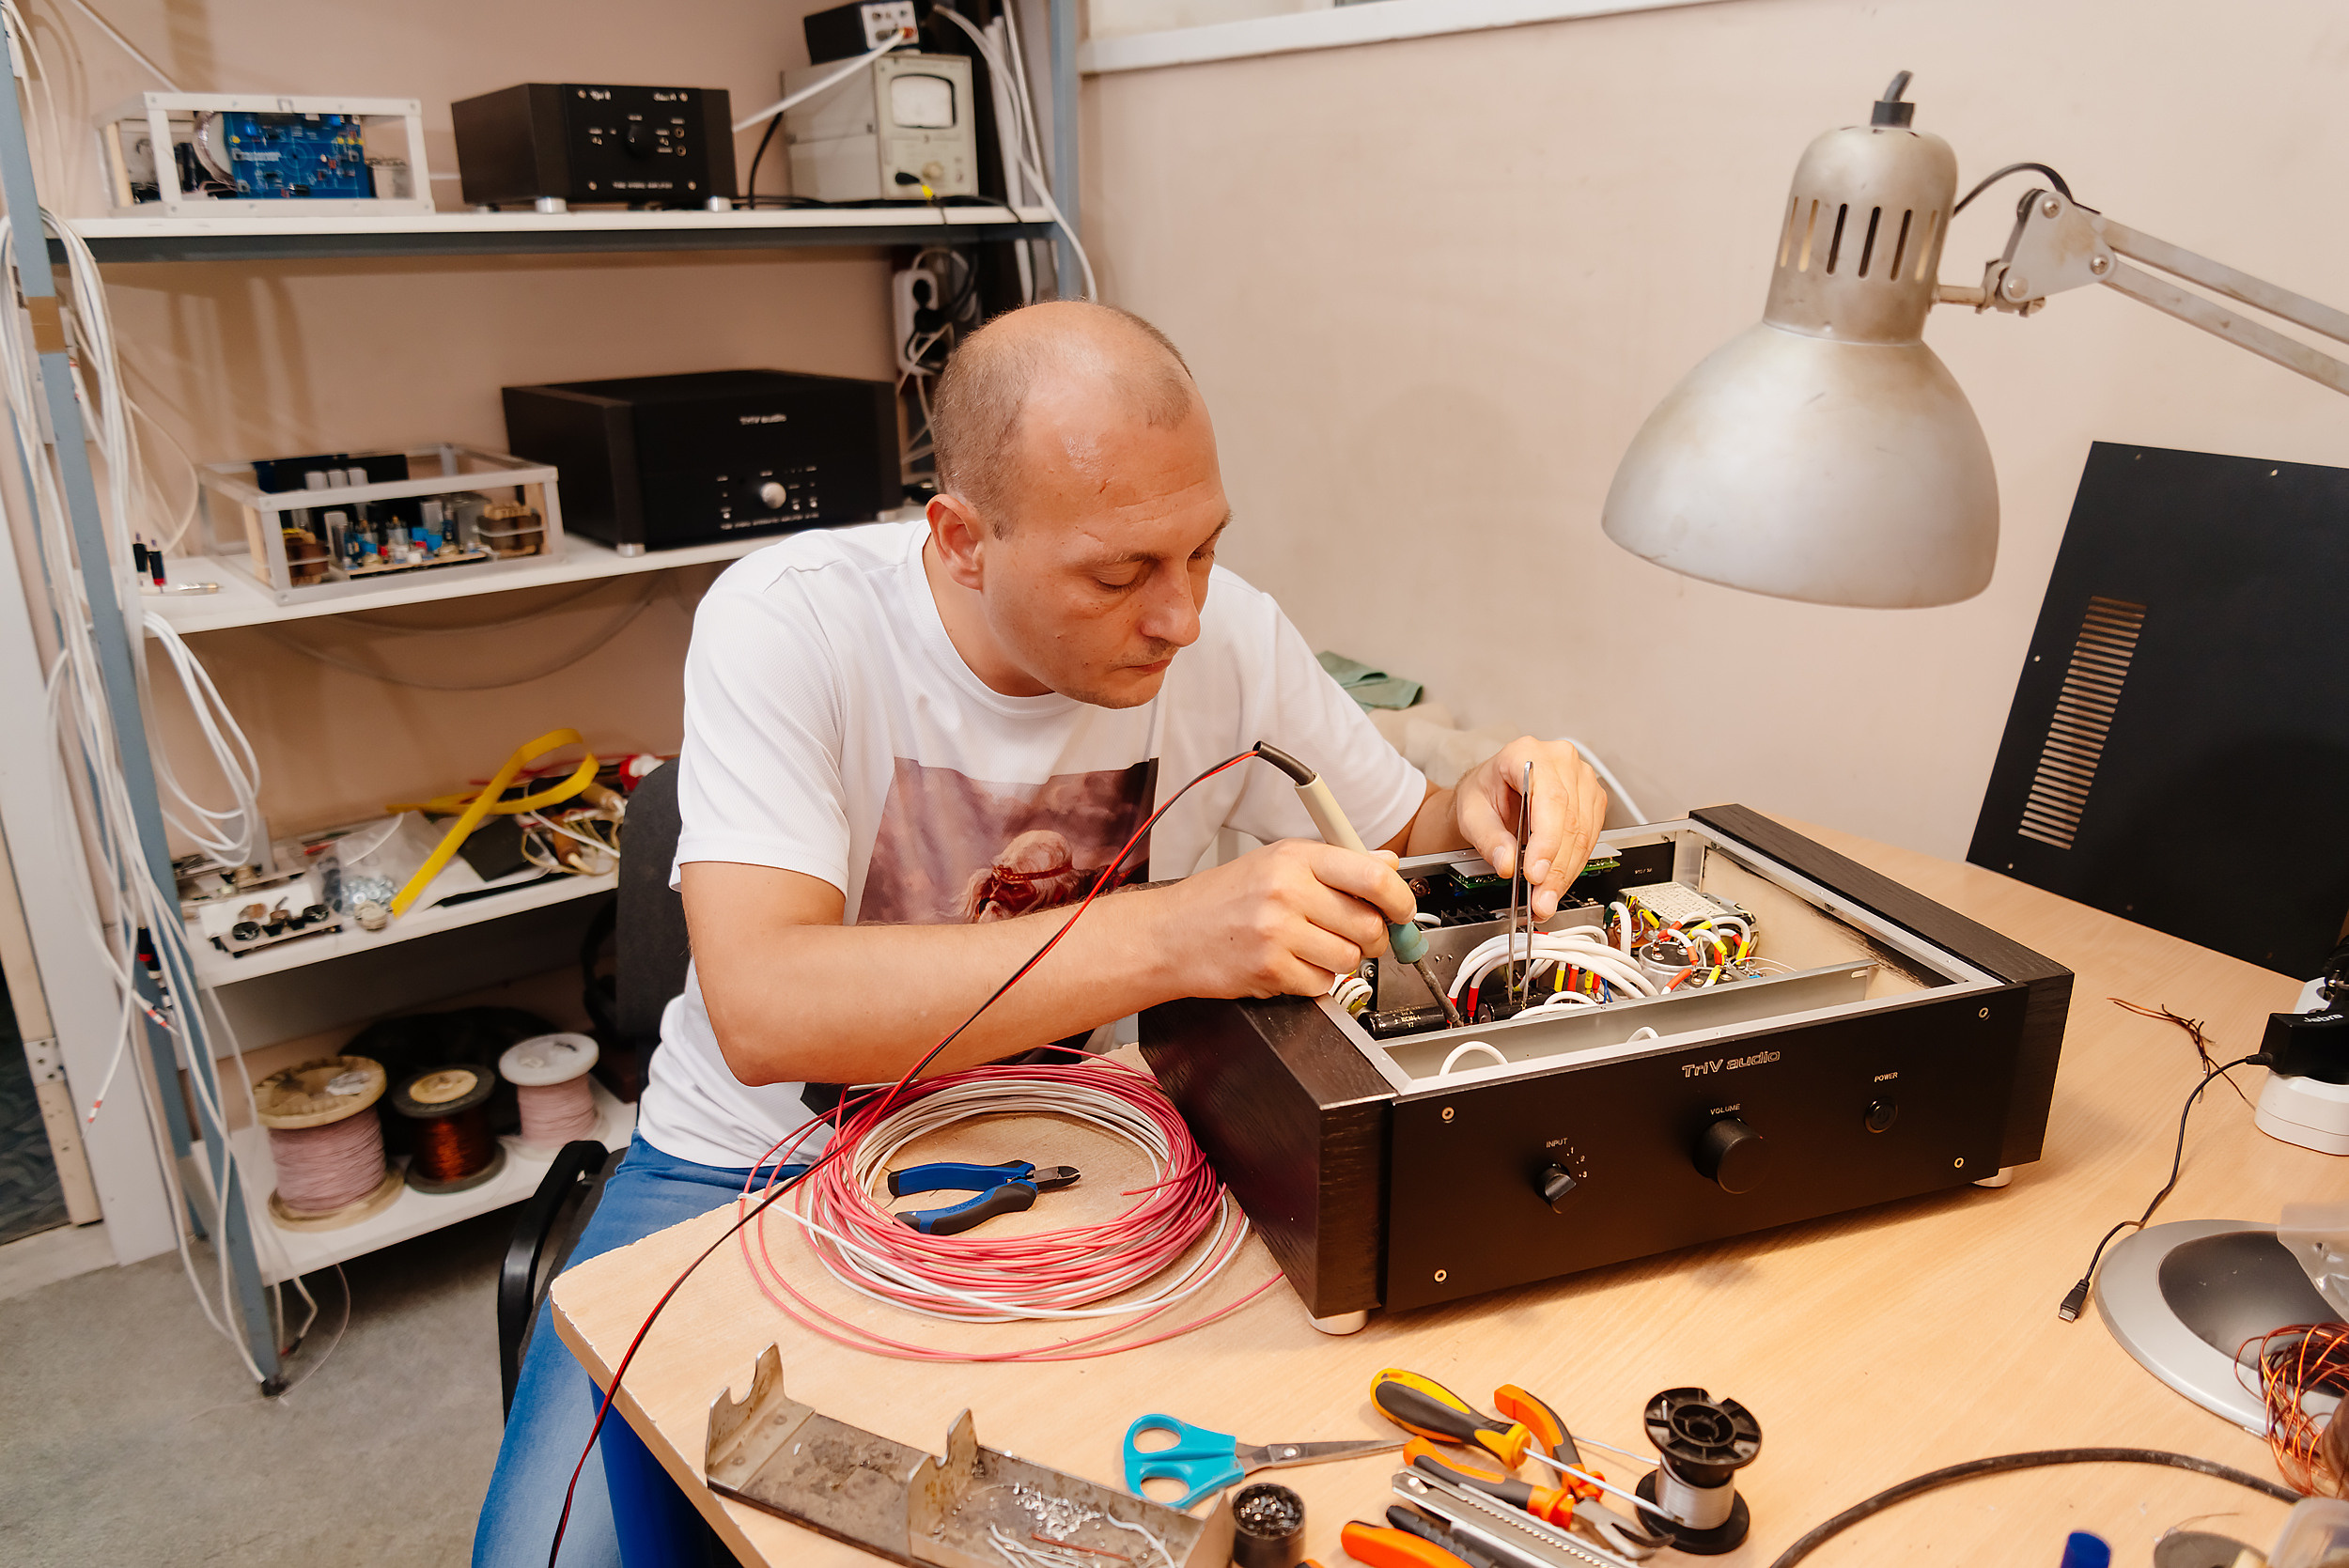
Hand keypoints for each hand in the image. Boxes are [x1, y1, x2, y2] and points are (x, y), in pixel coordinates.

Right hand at [1161, 838, 1415, 999]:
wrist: (1169, 934)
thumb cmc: (1221, 898)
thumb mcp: (1276, 861)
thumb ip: (1335, 862)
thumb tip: (1387, 864)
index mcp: (1296, 857)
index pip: (1373, 876)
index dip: (1400, 899)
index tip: (1403, 910)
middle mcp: (1287, 890)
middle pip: (1369, 924)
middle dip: (1372, 937)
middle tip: (1356, 935)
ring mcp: (1278, 932)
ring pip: (1350, 959)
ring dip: (1341, 961)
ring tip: (1313, 948)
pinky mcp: (1270, 970)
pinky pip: (1323, 984)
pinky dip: (1314, 981)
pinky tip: (1291, 964)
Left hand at [1453, 738, 1608, 921]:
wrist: (1492, 789)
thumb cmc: (1483, 792)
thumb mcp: (1471, 813)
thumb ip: (1488, 838)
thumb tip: (1507, 863)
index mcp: (1528, 753)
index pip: (1550, 799)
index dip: (1547, 841)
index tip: (1535, 874)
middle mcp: (1561, 761)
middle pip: (1570, 820)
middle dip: (1555, 868)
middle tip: (1541, 899)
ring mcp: (1582, 779)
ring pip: (1584, 834)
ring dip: (1566, 873)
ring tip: (1546, 899)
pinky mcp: (1592, 801)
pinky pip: (1590, 838)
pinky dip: (1573, 866)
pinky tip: (1557, 883)